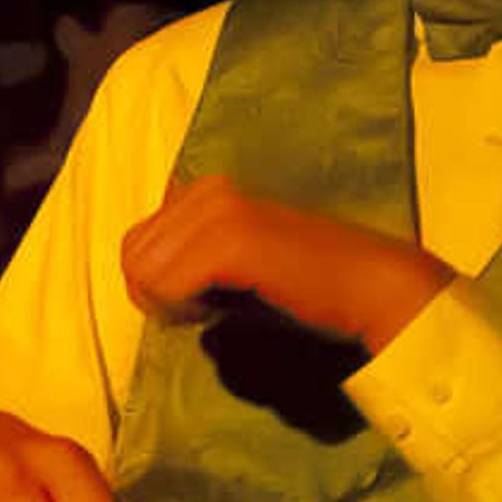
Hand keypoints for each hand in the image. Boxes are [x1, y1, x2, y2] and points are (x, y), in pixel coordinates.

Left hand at [118, 177, 452, 351]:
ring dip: (167, 302)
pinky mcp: (232, 238)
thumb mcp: (236, 259)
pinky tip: (217, 312)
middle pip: (132, 253)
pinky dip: (181, 307)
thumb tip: (141, 269)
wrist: (369, 285)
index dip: (155, 281)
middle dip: (155, 293)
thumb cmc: (302, 282)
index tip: (196, 298)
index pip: (137, 239)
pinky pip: (165, 281)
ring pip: (141, 267)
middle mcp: (208, 189)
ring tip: (212, 310)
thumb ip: (191, 252)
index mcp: (206, 188)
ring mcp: (219, 210)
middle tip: (202, 310)